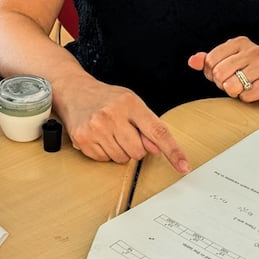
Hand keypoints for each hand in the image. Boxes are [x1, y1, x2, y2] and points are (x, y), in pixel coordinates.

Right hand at [58, 78, 189, 173]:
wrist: (74, 92)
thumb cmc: (107, 98)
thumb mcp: (132, 103)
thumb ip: (147, 125)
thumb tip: (157, 148)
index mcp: (130, 104)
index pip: (158, 132)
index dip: (173, 151)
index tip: (184, 166)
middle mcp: (112, 115)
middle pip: (139, 151)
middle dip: (135, 147)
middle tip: (125, 132)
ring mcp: (96, 128)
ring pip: (122, 158)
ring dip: (120, 151)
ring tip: (110, 133)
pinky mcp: (83, 140)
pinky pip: (104, 160)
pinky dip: (105, 153)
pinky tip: (99, 137)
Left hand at [187, 37, 258, 102]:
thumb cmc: (245, 73)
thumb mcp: (225, 62)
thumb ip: (207, 61)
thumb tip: (192, 61)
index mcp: (240, 42)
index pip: (210, 60)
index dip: (211, 72)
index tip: (223, 74)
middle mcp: (254, 50)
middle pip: (219, 73)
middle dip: (222, 83)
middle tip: (233, 82)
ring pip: (231, 86)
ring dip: (234, 92)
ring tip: (243, 86)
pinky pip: (245, 97)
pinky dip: (246, 98)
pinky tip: (254, 92)